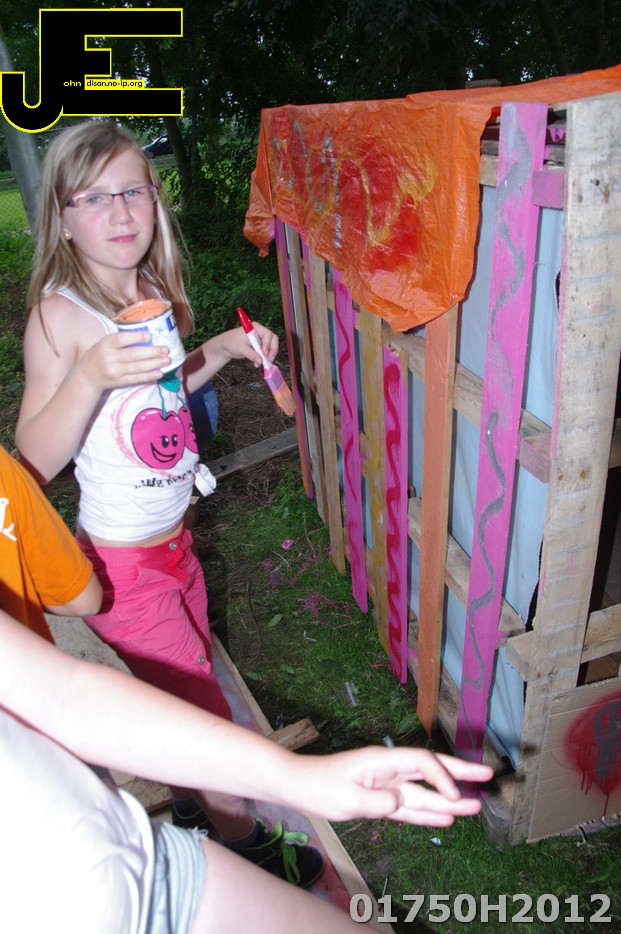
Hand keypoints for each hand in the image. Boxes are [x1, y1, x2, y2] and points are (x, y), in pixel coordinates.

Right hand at [78, 330, 170, 390]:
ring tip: (167, 360)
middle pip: (133, 354)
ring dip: (154, 364)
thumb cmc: (99, 355)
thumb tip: (146, 335)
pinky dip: (149, 376)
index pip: (121, 339)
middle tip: (166, 349)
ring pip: (137, 368)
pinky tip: (159, 373)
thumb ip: (120, 339)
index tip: (150, 335)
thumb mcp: (104, 343)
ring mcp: (114, 371)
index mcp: (105, 344)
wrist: (86, 377)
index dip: (136, 337)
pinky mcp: (119, 382)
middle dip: (152, 352)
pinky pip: (136, 379)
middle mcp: (109, 358)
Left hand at [218, 323, 279, 366]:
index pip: (268, 335)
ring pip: (271, 346)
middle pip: (273, 339)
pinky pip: (266, 351)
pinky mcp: (259, 346)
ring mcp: (260, 339)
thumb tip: (260, 361)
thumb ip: (251, 354)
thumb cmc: (231, 342)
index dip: (268, 345)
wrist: (225, 346)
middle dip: (272, 350)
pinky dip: (264, 358)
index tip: (264, 354)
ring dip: (269, 355)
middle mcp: (260, 332)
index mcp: (256, 328)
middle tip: (268, 360)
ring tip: (262, 363)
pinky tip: (258, 363)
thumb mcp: (241, 348)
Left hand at [295, 747, 493, 826]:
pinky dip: (428, 812)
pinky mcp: (380, 799)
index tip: (455, 796)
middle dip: (459, 773)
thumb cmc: (319, 787)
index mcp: (382, 761)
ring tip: (477, 806)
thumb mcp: (346, 798)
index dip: (442, 776)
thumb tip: (402, 802)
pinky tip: (447, 818)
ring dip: (449, 799)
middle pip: (430, 769)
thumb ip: (377, 801)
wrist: (299, 786)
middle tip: (488, 774)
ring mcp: (386, 784)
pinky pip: (410, 806)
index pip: (421, 762)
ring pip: (424, 791)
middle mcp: (388, 769)